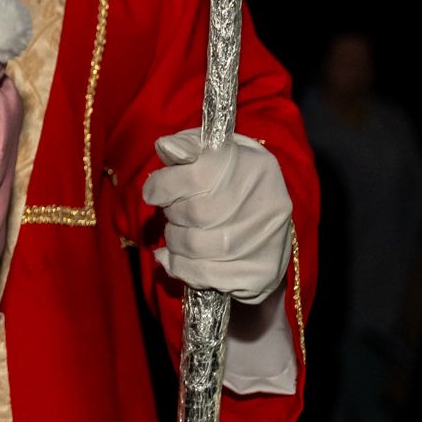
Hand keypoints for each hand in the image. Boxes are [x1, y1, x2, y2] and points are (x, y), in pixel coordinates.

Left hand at [141, 129, 292, 303]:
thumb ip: (185, 146)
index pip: (194, 176)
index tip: (153, 193)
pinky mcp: (262, 273)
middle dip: (172, 215)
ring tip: (176, 235)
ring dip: (174, 243)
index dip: (163, 186)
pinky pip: (206, 275)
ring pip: (198, 247)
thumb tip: (164, 146)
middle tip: (173, 214)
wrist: (266, 217)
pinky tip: (176, 260)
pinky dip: (182, 268)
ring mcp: (268, 240)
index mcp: (253, 164)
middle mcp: (267, 201)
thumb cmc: (229, 177)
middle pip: (196, 214)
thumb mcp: (211, 151)